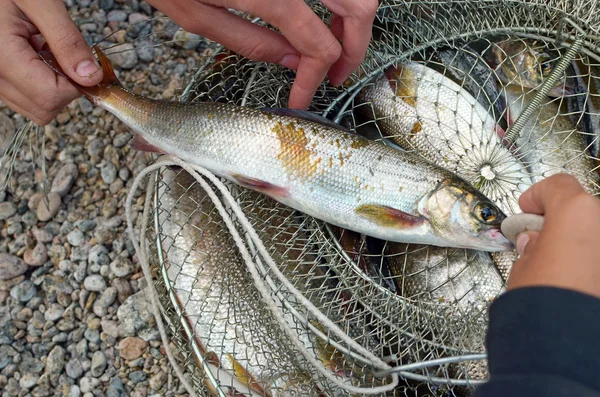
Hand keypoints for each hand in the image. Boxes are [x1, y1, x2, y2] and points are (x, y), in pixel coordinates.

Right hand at [0, 0, 102, 123]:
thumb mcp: (42, 3)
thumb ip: (67, 40)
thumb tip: (91, 77)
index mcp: (1, 55)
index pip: (50, 96)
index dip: (75, 84)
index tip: (83, 63)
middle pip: (45, 108)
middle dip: (66, 88)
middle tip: (65, 55)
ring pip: (37, 108)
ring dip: (54, 86)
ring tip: (46, 51)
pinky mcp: (0, 79)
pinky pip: (27, 98)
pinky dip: (42, 83)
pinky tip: (38, 56)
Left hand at [146, 0, 377, 108]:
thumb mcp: (197, 16)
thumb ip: (250, 42)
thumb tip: (291, 63)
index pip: (318, 43)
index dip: (315, 78)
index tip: (304, 98)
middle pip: (359, 6)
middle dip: (355, 46)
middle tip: (336, 74)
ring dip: (352, 19)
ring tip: (332, 45)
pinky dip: (337, 1)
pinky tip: (320, 14)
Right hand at [507, 174, 599, 298]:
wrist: (567, 340)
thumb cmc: (543, 299)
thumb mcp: (524, 264)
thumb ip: (532, 244)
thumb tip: (535, 241)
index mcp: (577, 211)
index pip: (558, 186)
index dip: (537, 195)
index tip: (526, 210)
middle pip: (582, 208)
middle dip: (561, 220)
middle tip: (539, 237)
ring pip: (595, 233)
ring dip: (581, 241)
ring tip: (559, 262)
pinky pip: (599, 255)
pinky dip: (591, 259)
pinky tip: (577, 277)